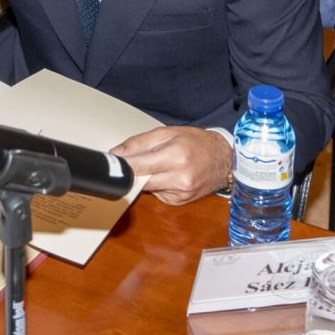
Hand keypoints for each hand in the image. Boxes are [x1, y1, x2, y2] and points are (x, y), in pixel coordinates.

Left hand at [111, 126, 232, 204]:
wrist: (225, 159)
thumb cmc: (197, 142)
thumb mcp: (168, 132)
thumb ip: (140, 143)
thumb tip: (116, 153)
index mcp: (175, 157)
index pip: (138, 166)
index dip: (121, 166)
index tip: (109, 163)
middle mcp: (179, 179)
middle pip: (140, 180)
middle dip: (132, 172)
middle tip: (126, 163)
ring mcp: (181, 193)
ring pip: (147, 188)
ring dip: (145, 178)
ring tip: (156, 165)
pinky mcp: (180, 202)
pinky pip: (158, 194)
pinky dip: (157, 185)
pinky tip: (167, 176)